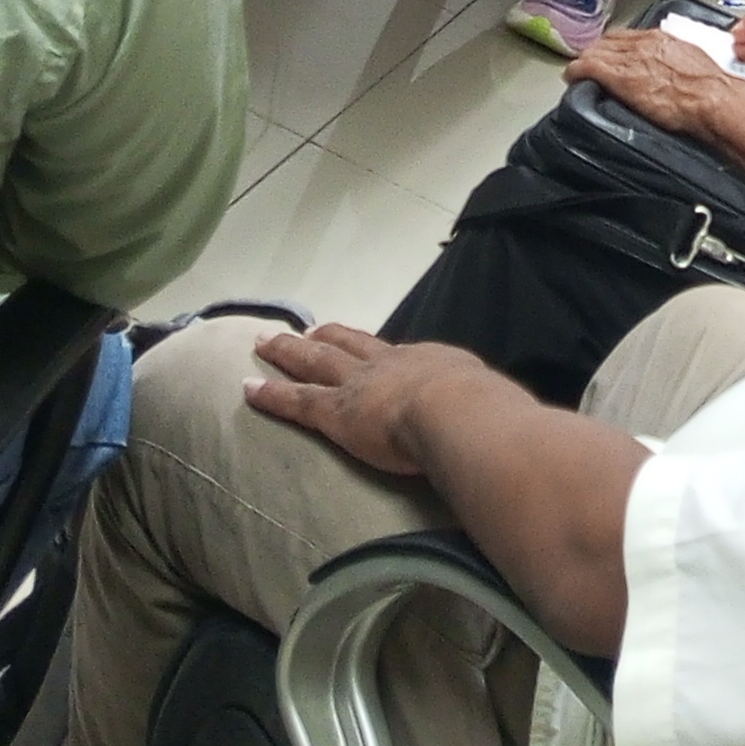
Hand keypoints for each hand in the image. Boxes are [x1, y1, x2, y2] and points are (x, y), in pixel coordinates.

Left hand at [240, 322, 488, 477]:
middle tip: (301, 328)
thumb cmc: (478, 408)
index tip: (355, 340)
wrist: (456, 410)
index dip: (367, 345)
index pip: (388, 351)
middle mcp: (385, 364)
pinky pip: (295, 402)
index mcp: (422, 360)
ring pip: (313, 362)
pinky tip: (247, 387)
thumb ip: (479, 405)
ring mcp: (356, 386)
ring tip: (265, 340)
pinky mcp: (333, 413)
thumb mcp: (484, 397)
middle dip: (322, 336)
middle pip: (344, 344)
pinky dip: (269, 394)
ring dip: (287, 351)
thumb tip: (497, 418)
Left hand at [566, 28, 736, 135]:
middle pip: (608, 42)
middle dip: (597, 51)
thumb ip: (676, 60)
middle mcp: (642, 44)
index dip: (614, 45)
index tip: (611, 53)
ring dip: (585, 61)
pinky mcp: (619, 78)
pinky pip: (587, 67)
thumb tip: (673, 69)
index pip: (627, 36)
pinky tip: (571, 77)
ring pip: (595, 52)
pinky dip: (576, 71)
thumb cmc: (709, 87)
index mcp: (661, 39)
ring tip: (579, 71)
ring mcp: (629, 60)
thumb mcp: (693, 64)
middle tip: (590, 63)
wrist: (710, 98)